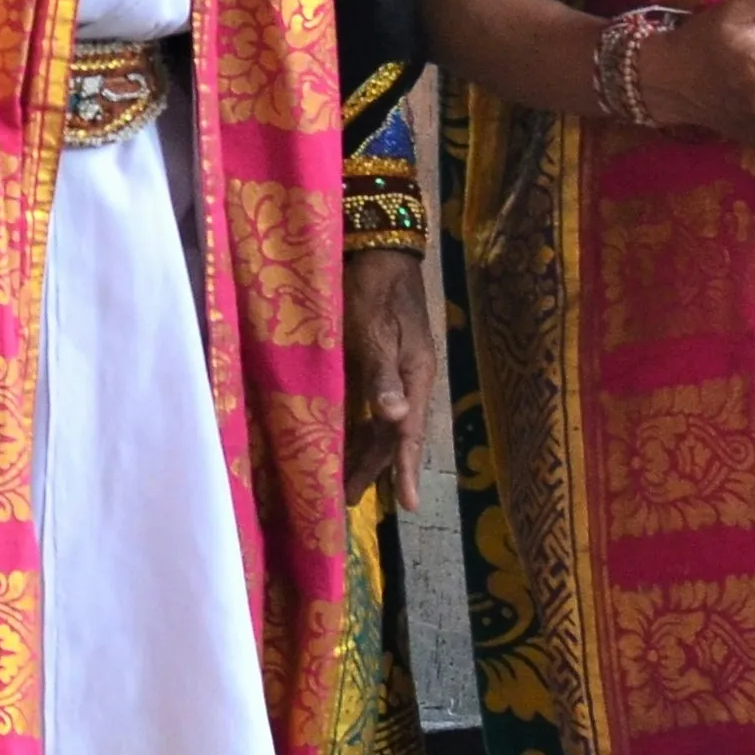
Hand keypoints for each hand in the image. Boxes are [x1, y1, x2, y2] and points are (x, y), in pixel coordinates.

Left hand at [344, 243, 437, 511]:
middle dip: (374, 470)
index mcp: (414, 375)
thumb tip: (395, 419)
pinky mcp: (374, 362)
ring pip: (379, 425)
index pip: (409, 432)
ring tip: (343, 486)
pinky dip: (355, 430)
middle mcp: (406, 381)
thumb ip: (383, 374)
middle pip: (392, 436)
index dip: (406, 469)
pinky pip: (366, 407)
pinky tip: (339, 443)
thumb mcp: (376, 329)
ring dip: (363, 455)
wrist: (377, 248)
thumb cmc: (375, 287)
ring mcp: (391, 372)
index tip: (407, 506)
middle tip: (348, 502)